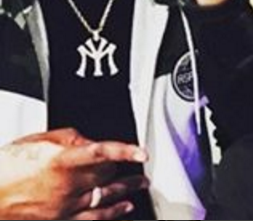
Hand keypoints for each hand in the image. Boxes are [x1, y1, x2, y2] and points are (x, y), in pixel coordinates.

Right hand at [0, 128, 148, 219]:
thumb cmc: (9, 164)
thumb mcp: (40, 140)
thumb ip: (71, 138)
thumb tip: (91, 141)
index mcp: (62, 160)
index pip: (104, 152)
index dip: (126, 152)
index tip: (141, 153)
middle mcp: (66, 184)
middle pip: (107, 174)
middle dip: (123, 167)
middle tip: (137, 164)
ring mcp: (64, 205)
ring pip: (105, 197)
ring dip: (126, 190)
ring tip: (141, 184)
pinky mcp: (59, 220)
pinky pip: (92, 218)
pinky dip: (111, 213)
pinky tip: (123, 208)